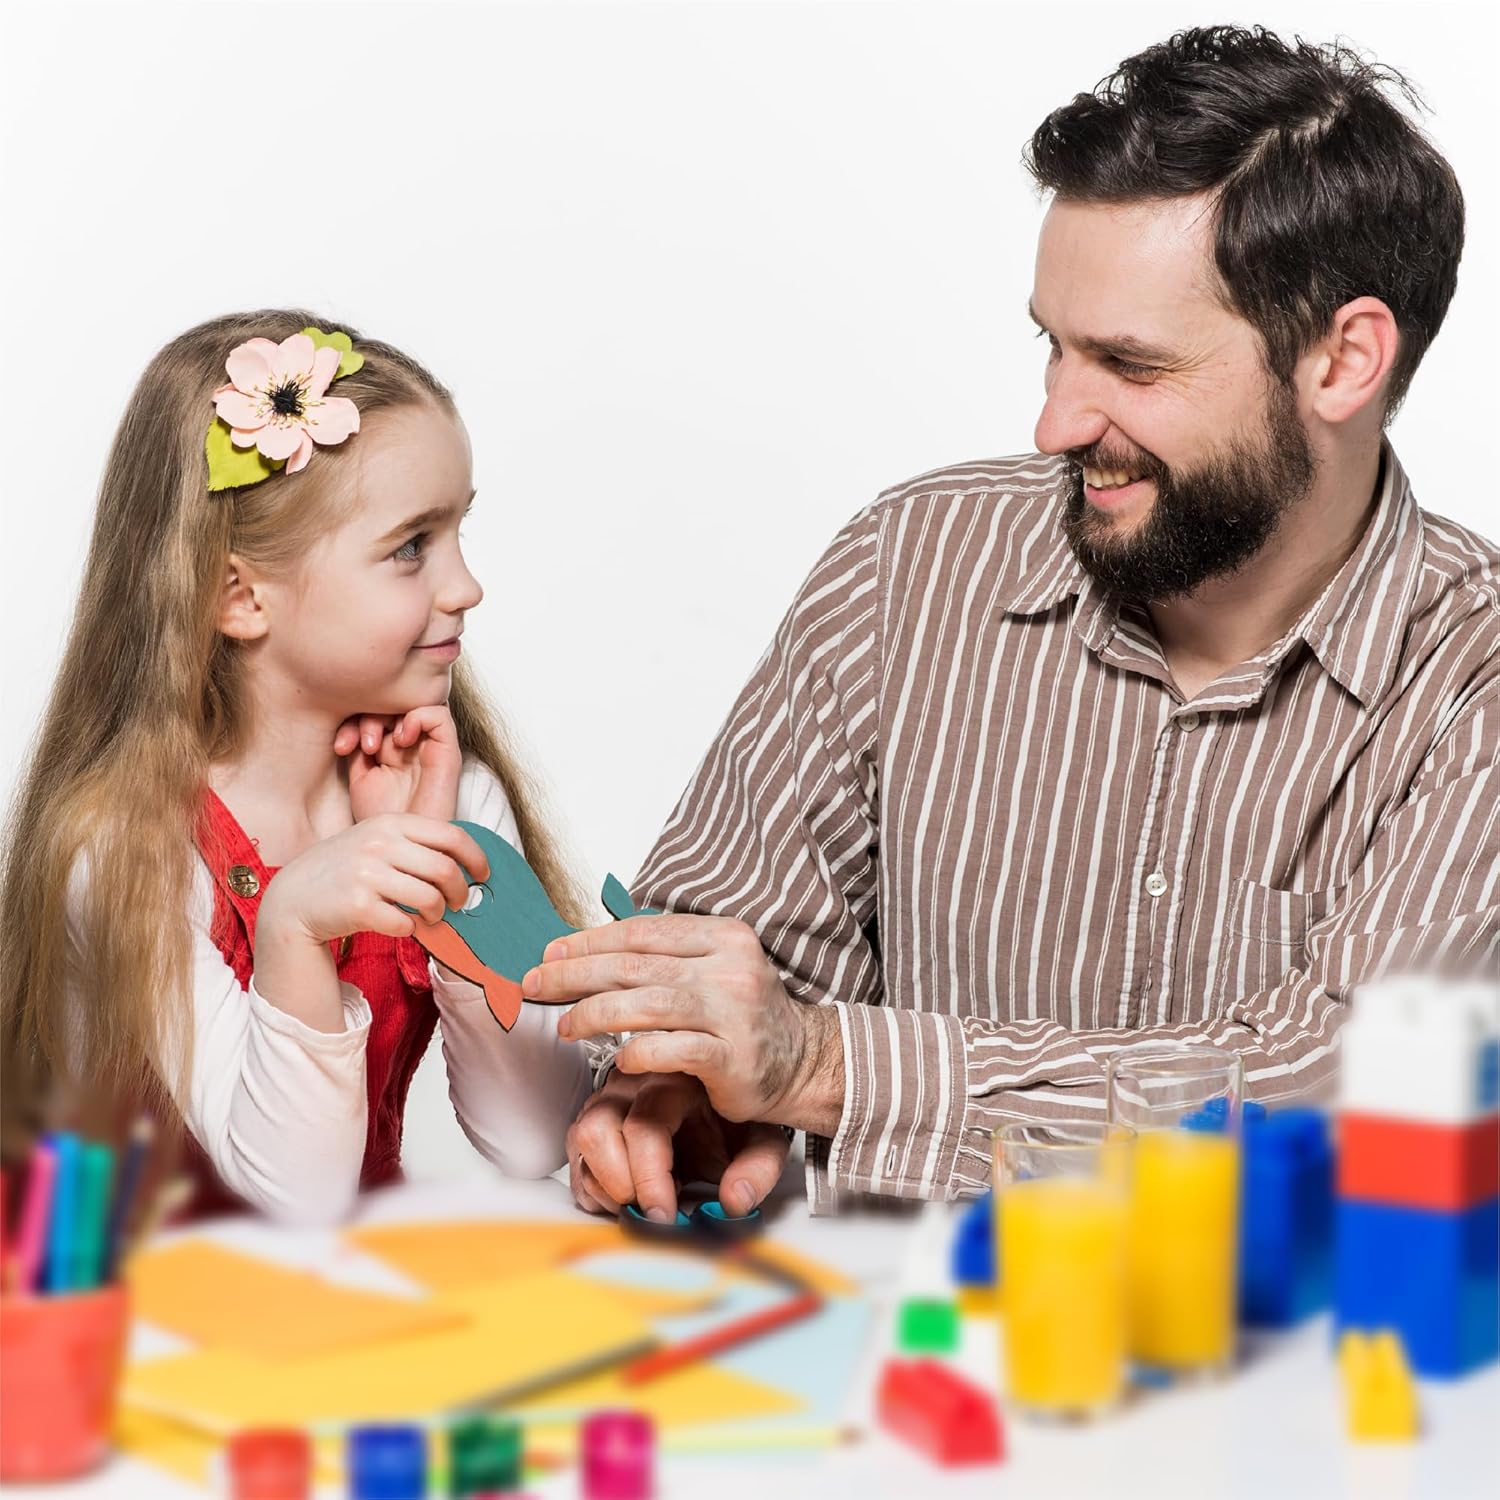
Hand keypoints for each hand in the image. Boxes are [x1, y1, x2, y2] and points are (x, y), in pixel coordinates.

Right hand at [258, 813, 490, 947]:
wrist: (294, 898)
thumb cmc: (344, 870)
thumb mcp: (376, 841)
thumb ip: (414, 844)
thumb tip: (466, 863)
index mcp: (390, 823)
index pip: (451, 834)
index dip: (476, 857)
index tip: (483, 874)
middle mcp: (379, 844)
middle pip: (445, 869)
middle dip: (460, 891)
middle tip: (459, 902)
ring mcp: (367, 874)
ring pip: (430, 898)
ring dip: (438, 914)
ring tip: (431, 916)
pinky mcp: (358, 906)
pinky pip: (405, 923)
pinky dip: (411, 928)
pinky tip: (402, 924)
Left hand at [335, 705, 462, 823]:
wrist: (404, 849)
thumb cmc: (384, 821)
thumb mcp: (360, 779)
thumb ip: (359, 749)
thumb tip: (352, 720)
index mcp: (390, 751)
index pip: (374, 714)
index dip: (353, 722)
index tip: (339, 747)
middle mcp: (411, 745)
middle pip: (392, 705)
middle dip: (367, 718)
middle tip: (357, 745)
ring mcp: (429, 747)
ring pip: (413, 704)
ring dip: (388, 717)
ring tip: (374, 745)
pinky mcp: (448, 752)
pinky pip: (439, 714)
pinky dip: (417, 717)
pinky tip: (400, 740)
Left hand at [529, 914, 844, 1136]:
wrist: (802, 1063)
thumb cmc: (743, 1016)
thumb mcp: (712, 969)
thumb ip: (663, 958)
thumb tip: (586, 950)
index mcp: (724, 935)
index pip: (641, 931)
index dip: (589, 941)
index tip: (550, 953)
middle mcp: (731, 967)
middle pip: (634, 964)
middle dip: (575, 975)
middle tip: (535, 984)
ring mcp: (733, 1013)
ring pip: (645, 1005)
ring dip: (593, 1013)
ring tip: (564, 1025)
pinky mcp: (732, 1059)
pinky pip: (669, 1050)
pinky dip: (635, 1053)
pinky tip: (615, 1059)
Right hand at [567, 1070, 790, 1221]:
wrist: (721, 1103)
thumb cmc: (734, 1119)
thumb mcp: (761, 1139)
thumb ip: (757, 1168)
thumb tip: (734, 1201)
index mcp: (675, 1080)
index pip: (645, 1126)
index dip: (650, 1178)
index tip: (664, 1216)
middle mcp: (632, 1083)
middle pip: (599, 1130)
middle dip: (622, 1186)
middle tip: (652, 1214)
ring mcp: (607, 1098)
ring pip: (580, 1139)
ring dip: (605, 1186)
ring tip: (641, 1203)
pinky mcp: (591, 1119)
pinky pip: (574, 1157)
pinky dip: (593, 1188)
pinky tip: (627, 1196)